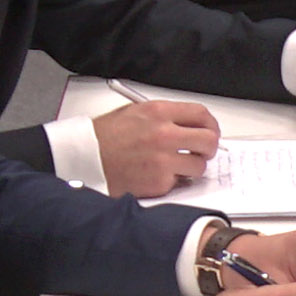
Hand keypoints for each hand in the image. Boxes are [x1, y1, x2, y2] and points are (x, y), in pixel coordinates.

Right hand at [91, 97, 219, 197]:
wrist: (85, 158)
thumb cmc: (105, 137)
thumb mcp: (134, 113)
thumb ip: (164, 116)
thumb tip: (189, 125)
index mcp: (159, 112)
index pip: (201, 114)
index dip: (211, 124)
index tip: (210, 131)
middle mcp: (164, 134)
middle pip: (209, 140)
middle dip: (209, 148)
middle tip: (201, 152)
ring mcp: (163, 160)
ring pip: (199, 166)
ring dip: (191, 168)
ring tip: (175, 166)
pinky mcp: (159, 182)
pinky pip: (179, 182)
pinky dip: (171, 181)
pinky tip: (156, 175)